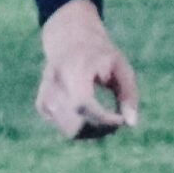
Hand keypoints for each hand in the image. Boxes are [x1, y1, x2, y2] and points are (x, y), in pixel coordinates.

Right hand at [35, 0, 139, 138]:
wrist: (70, 41)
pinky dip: (79, 129)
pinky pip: (63, 128)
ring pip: (68, 129)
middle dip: (99, 129)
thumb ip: (128, 94)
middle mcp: (54, 81)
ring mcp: (45, 94)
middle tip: (115, 119)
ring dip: (90, 131)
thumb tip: (130, 123)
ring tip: (105, 117)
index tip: (120, 120)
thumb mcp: (121, 67)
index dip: (103, 119)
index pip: (83, 104)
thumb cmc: (101, 56)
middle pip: (74, 122)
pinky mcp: (42, 104)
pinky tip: (90, 116)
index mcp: (74, 67)